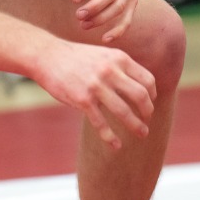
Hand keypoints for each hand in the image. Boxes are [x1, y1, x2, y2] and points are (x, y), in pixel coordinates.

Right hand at [29, 39, 156, 150]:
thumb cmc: (76, 57)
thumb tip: (138, 84)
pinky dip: (110, 137)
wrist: (48, 56)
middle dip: (147, 112)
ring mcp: (96, 86)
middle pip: (140, 96)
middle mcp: (110, 71)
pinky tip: (116, 145)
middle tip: (147, 120)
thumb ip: (120, 67)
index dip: (152, 95)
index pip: (147, 80)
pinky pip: (101, 123)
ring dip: (136, 126)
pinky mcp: (82, 100)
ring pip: (124, 112)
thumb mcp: (103, 54)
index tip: (149, 103)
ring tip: (142, 134)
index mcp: (118, 58)